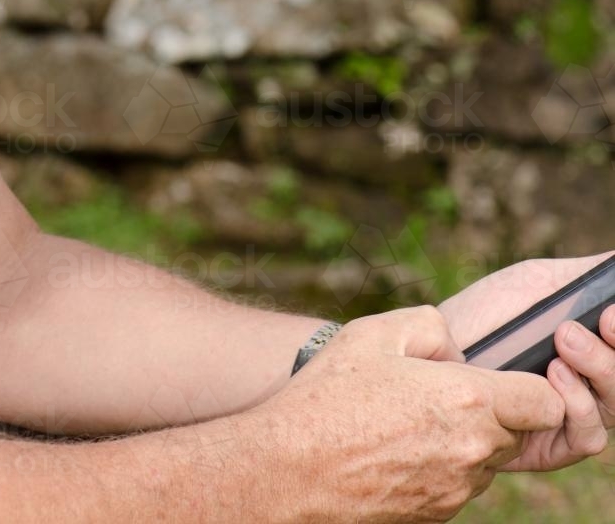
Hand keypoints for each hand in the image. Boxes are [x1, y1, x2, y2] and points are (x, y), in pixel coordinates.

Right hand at [261, 307, 563, 522]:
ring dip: (464, 438)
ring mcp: (453, 491)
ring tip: (406, 418)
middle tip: (436, 391)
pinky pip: (456, 484)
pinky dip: (439, 464)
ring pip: (485, 460)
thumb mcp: (373, 333)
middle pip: (516, 432)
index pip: (545, 403)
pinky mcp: (434, 515)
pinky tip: (394, 446)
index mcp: (466, 401)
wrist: (285, 473)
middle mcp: (470, 453)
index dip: (530, 386)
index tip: (499, 377)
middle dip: (491, 409)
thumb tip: (455, 352)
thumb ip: (430, 325)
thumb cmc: (326, 398)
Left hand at [439, 254, 614, 471]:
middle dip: (614, 351)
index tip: (610, 311)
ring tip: (565, 338)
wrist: (441, 344)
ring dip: (601, 369)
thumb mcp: (539, 282)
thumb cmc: (490, 312)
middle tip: (598, 320)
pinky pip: (586, 438)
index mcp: (595, 349)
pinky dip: (579, 406)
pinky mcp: (548, 445)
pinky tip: (555, 375)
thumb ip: (584, 278)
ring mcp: (572, 416)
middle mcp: (591, 385)